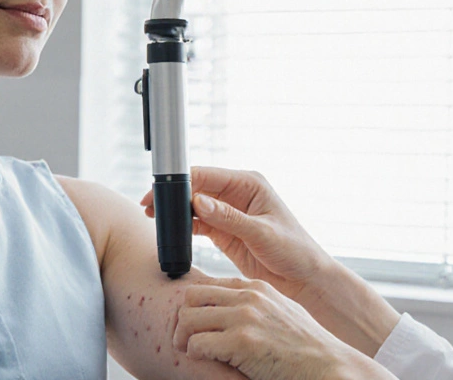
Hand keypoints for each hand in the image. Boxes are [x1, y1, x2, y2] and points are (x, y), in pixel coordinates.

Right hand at [141, 166, 332, 299]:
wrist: (303, 278)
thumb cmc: (294, 250)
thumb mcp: (261, 233)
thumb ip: (229, 218)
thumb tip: (199, 201)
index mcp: (249, 184)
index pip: (208, 176)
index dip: (182, 181)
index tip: (161, 190)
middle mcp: (237, 194)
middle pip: (197, 188)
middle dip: (173, 195)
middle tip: (149, 205)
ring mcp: (229, 212)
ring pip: (195, 206)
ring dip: (176, 211)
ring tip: (152, 216)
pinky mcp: (225, 232)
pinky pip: (200, 224)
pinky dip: (185, 226)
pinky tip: (170, 231)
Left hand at [174, 277, 394, 379]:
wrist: (327, 365)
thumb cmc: (307, 347)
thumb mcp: (283, 312)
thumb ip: (259, 305)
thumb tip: (235, 307)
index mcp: (257, 287)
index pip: (209, 285)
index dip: (198, 307)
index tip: (198, 326)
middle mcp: (249, 296)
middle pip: (191, 296)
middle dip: (184, 319)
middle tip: (187, 340)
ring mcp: (245, 317)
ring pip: (188, 318)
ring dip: (185, 339)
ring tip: (193, 353)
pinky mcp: (242, 341)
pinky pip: (197, 344)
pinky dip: (196, 356)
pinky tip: (210, 363)